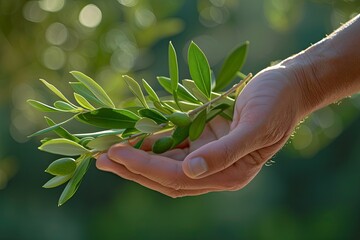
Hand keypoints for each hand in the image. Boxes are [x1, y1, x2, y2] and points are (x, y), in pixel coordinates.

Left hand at [96, 65, 304, 196]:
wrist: (289, 87)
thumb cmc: (277, 104)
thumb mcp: (256, 126)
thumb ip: (226, 153)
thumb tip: (191, 171)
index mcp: (230, 174)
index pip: (178, 177)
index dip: (146, 167)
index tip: (117, 153)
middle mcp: (215, 170)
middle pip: (166, 176)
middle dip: (133, 168)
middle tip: (101, 157)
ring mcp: (208, 154)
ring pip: (166, 162)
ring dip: (138, 157)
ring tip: (108, 150)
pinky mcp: (205, 138)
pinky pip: (174, 145)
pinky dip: (152, 143)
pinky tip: (133, 139)